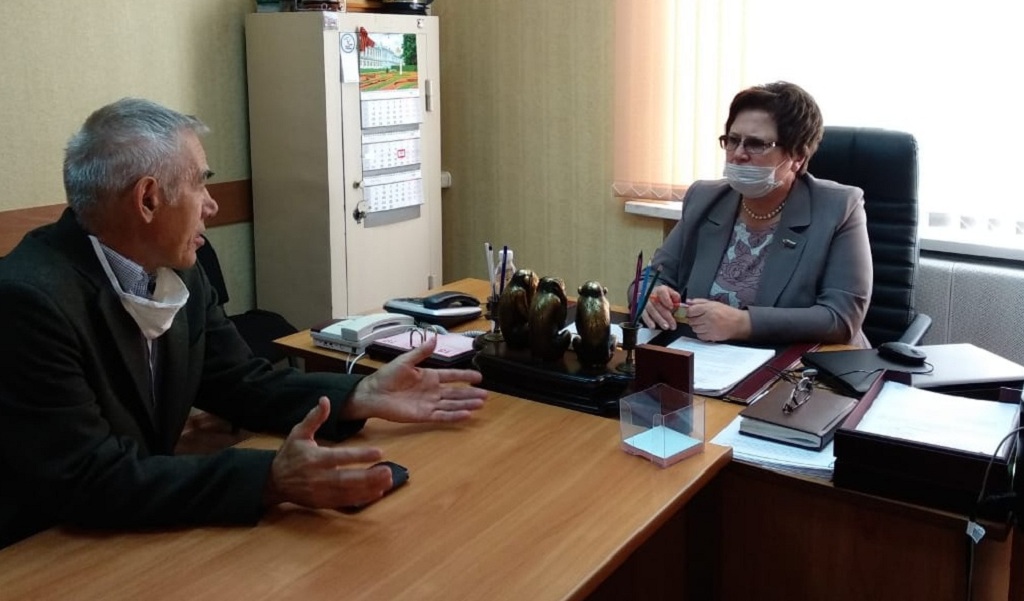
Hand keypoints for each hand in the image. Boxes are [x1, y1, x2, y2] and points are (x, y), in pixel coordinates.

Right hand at [266, 398, 392, 508]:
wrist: (273, 482)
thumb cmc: (289, 455)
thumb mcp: (298, 433)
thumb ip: (314, 418)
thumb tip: (325, 399)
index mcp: (314, 458)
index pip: (340, 457)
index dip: (360, 455)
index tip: (379, 452)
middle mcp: (318, 477)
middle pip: (347, 479)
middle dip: (369, 476)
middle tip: (388, 471)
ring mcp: (321, 492)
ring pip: (349, 492)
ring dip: (370, 488)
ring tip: (388, 481)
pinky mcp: (323, 503)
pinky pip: (346, 503)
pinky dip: (362, 499)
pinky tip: (377, 493)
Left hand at [345, 336, 486, 422]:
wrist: (373, 394)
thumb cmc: (386, 376)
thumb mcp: (405, 360)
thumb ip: (421, 352)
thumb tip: (434, 338)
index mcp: (429, 376)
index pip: (452, 376)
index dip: (465, 376)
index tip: (478, 377)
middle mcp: (432, 391)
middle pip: (456, 393)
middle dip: (470, 394)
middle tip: (486, 395)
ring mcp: (429, 403)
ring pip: (452, 404)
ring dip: (466, 404)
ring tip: (480, 404)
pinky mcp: (423, 415)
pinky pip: (442, 416)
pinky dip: (454, 415)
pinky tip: (466, 414)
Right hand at [640, 285, 681, 329]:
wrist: (652, 296)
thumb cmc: (664, 296)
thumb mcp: (671, 293)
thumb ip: (675, 297)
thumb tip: (677, 302)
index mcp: (660, 290)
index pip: (662, 293)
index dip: (666, 300)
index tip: (671, 307)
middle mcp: (651, 295)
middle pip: (658, 304)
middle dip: (666, 315)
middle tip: (672, 324)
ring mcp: (645, 302)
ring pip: (651, 310)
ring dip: (659, 319)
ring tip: (666, 327)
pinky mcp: (641, 308)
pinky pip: (644, 315)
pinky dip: (648, 321)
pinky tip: (653, 326)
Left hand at [684, 298, 750, 341]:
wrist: (738, 323)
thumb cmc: (726, 312)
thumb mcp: (714, 303)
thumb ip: (699, 302)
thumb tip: (688, 302)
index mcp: (708, 308)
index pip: (691, 311)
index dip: (690, 312)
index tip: (693, 313)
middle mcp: (708, 318)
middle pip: (691, 320)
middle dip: (693, 319)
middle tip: (700, 318)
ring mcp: (710, 328)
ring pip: (694, 329)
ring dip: (697, 327)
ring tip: (704, 324)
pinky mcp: (711, 336)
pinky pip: (699, 336)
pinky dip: (701, 333)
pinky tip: (707, 329)